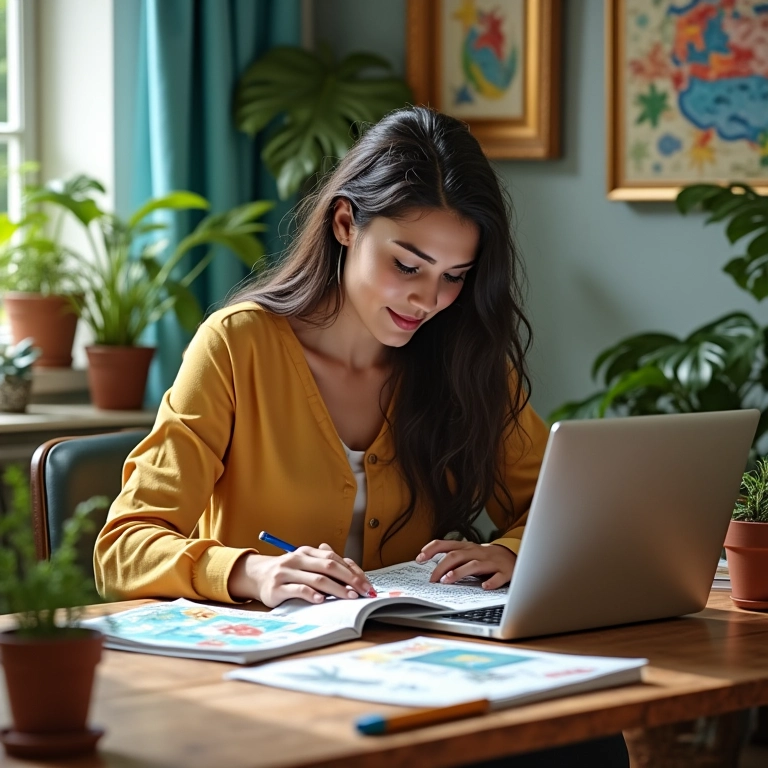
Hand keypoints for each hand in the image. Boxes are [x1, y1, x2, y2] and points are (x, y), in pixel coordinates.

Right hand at [228, 543, 374, 606]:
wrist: (258, 576)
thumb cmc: (288, 572)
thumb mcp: (306, 564)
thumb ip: (326, 565)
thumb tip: (353, 571)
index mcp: (307, 551)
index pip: (334, 558)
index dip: (352, 570)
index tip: (365, 583)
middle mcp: (297, 559)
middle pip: (328, 566)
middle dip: (349, 579)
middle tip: (362, 591)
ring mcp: (286, 573)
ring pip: (315, 578)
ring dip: (335, 588)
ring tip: (349, 596)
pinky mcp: (277, 588)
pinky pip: (297, 590)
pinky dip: (311, 594)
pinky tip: (322, 600)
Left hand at [415, 540, 515, 590]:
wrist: (512, 556)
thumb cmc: (485, 557)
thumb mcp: (468, 553)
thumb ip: (453, 558)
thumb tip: (431, 569)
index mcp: (466, 547)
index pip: (445, 544)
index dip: (431, 550)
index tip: (419, 558)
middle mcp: (477, 552)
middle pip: (456, 555)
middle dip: (442, 566)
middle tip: (432, 579)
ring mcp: (491, 561)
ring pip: (474, 565)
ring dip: (459, 572)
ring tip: (447, 580)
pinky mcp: (505, 571)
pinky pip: (498, 576)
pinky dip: (491, 582)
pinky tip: (485, 587)